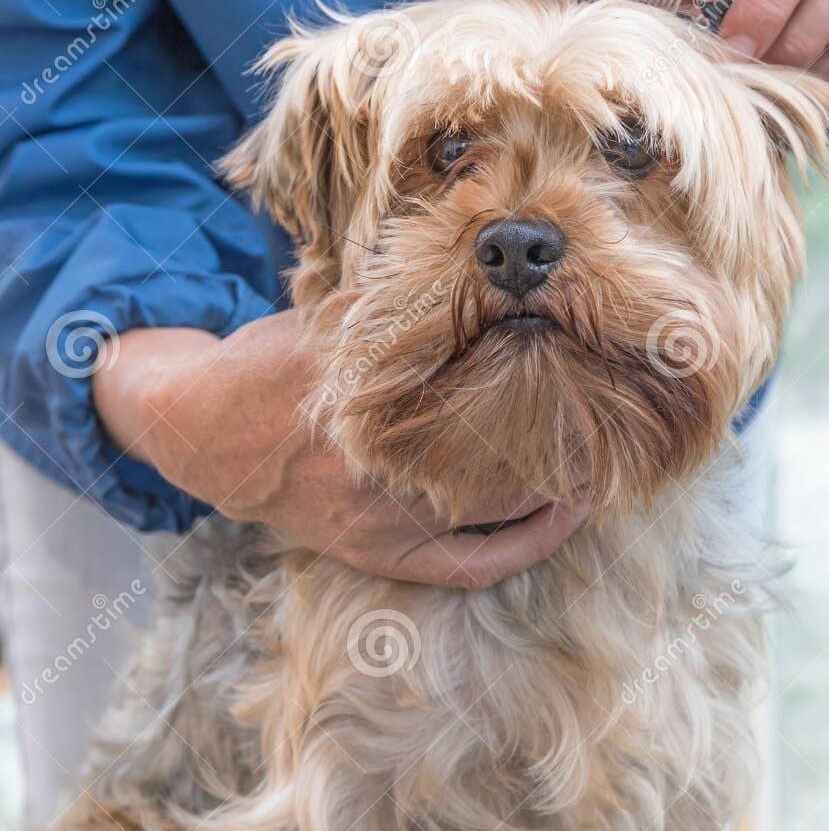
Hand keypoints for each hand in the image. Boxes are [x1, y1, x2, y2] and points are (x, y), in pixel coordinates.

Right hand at [92, 314, 586, 589]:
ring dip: (557, 481)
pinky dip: (526, 541)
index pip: (484, 389)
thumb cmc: (280, 361)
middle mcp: (383, 463)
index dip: (545, 374)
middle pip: (505, 451)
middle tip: (619, 404)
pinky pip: (473, 563)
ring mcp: (384, 520)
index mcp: (372, 396)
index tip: (589, 356)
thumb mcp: (336, 311)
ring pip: (499, 507)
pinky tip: (564, 515)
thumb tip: (488, 267)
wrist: (206, 432)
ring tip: (607, 451)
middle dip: (565, 429)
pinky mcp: (382, 554)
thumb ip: (407, 299)